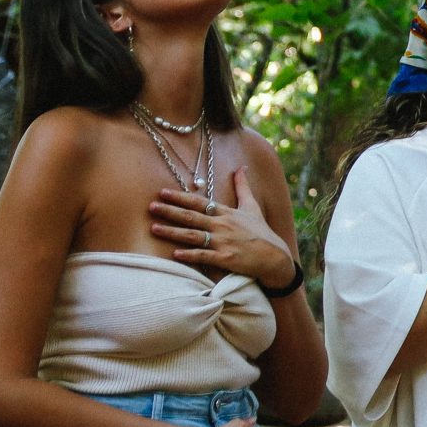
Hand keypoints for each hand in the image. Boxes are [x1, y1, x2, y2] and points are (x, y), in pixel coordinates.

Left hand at [150, 167, 294, 288]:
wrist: (275, 257)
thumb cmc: (262, 232)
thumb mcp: (252, 207)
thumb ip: (243, 187)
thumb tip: (241, 168)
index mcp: (226, 213)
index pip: (199, 202)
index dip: (180, 197)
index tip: (162, 192)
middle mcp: (222, 225)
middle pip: (191, 217)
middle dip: (170, 211)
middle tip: (151, 207)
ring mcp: (223, 242)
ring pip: (192, 235)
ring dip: (172, 232)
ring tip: (154, 228)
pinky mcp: (226, 258)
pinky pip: (204, 256)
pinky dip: (189, 255)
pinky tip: (175, 254)